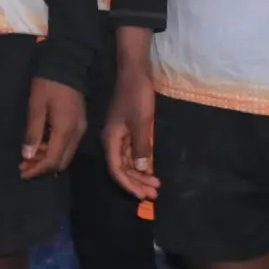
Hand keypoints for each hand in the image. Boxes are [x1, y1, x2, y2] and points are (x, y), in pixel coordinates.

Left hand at [20, 77, 86, 178]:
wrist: (68, 65)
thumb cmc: (48, 84)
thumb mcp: (36, 106)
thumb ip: (33, 132)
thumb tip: (28, 155)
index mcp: (66, 130)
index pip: (53, 160)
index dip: (38, 169)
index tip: (22, 173)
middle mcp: (77, 134)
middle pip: (61, 161)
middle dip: (42, 168)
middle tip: (23, 167)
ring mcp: (80, 129)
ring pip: (65, 154)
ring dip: (48, 159)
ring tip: (28, 158)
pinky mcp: (79, 124)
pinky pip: (68, 145)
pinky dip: (54, 150)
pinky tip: (41, 147)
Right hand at [104, 33, 158, 201]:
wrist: (135, 73)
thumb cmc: (136, 96)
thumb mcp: (141, 123)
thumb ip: (141, 148)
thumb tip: (141, 170)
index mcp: (111, 139)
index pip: (116, 169)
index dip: (128, 184)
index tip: (142, 196)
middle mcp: (113, 140)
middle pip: (122, 168)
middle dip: (137, 182)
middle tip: (154, 194)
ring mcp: (121, 135)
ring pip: (128, 162)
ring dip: (141, 174)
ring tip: (156, 186)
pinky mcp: (128, 130)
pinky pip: (133, 153)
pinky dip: (142, 163)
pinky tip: (152, 170)